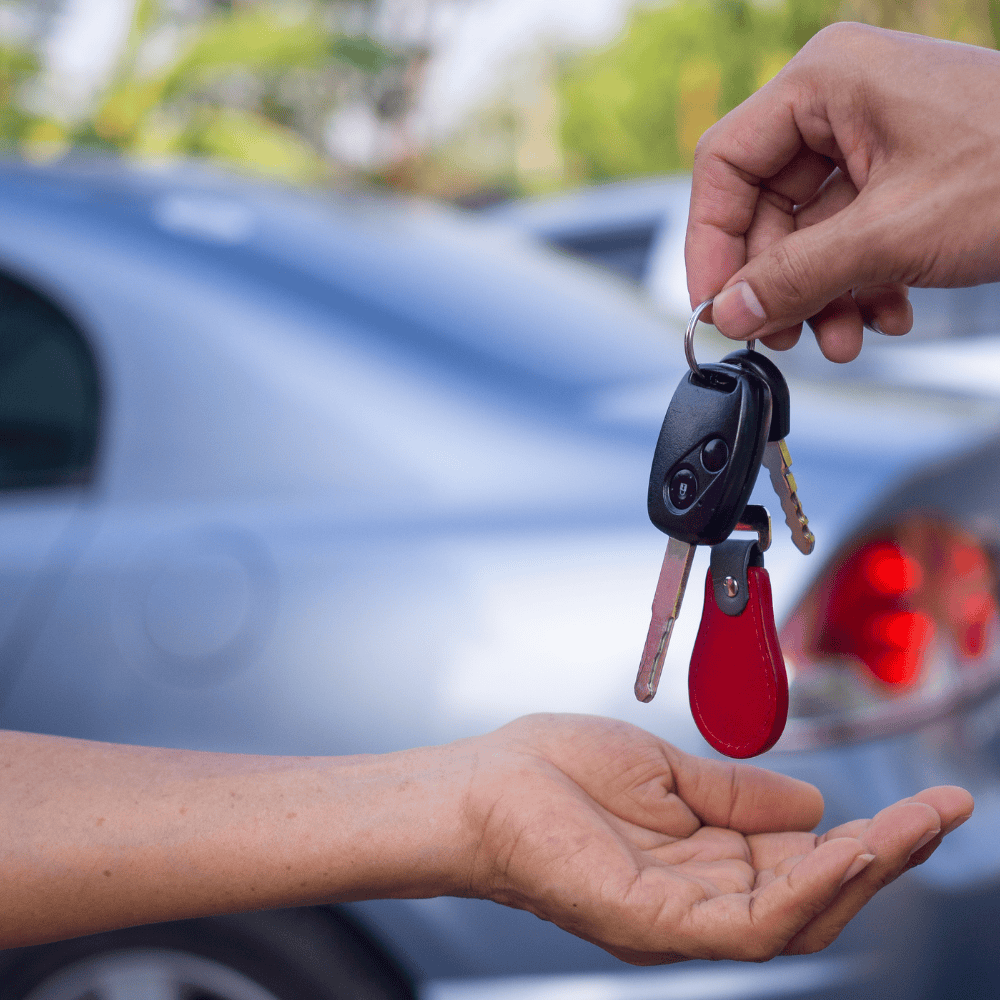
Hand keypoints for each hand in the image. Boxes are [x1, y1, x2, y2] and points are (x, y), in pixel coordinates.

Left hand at [464, 714, 971, 963]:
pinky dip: (805, 890)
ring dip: (863, 871)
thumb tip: (815, 803)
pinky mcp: (653, 924)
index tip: (922, 805)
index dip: (868, 836)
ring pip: (796, 915)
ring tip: (914, 828)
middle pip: (815, 894)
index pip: (804, 861)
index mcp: (703, 862)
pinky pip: (748, 923)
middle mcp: (700, 900)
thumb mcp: (664, 769)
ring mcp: (679, 920)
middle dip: (886, 856)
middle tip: (944, 814)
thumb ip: (736, 793)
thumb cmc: (552, 772)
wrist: (478, 783)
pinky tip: (846, 850)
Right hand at [685, 23, 999, 361]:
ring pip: (807, 234)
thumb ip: (797, 277)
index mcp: (825, 82)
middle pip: (765, 209)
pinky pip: (848, 239)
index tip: (716, 305)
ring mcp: (872, 140)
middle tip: (782, 336)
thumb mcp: (892, 234)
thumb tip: (730, 313)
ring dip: (820, 296)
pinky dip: (857, 285)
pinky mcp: (899, 176)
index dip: (711, 243)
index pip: (724, 166)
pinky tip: (883, 315)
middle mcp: (840, 103)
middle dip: (779, 284)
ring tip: (843, 338)